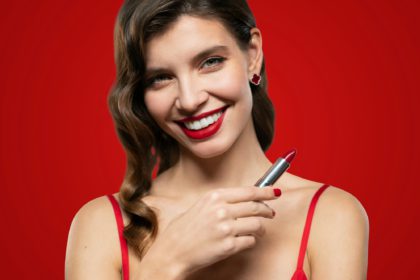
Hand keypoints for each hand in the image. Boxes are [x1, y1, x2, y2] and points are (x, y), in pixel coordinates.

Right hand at [143, 186, 280, 277]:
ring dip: (262, 228)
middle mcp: (221, 210)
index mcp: (214, 197)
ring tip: (260, 230)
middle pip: (256, 207)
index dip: (265, 192)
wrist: (172, 252)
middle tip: (271, 213)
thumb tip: (245, 200)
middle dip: (267, 210)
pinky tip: (246, 241)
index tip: (275, 192)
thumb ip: (221, 202)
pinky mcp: (228, 246)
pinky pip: (250, 241)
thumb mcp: (200, 206)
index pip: (248, 191)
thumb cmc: (184, 230)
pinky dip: (251, 241)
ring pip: (257, 224)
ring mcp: (225, 228)